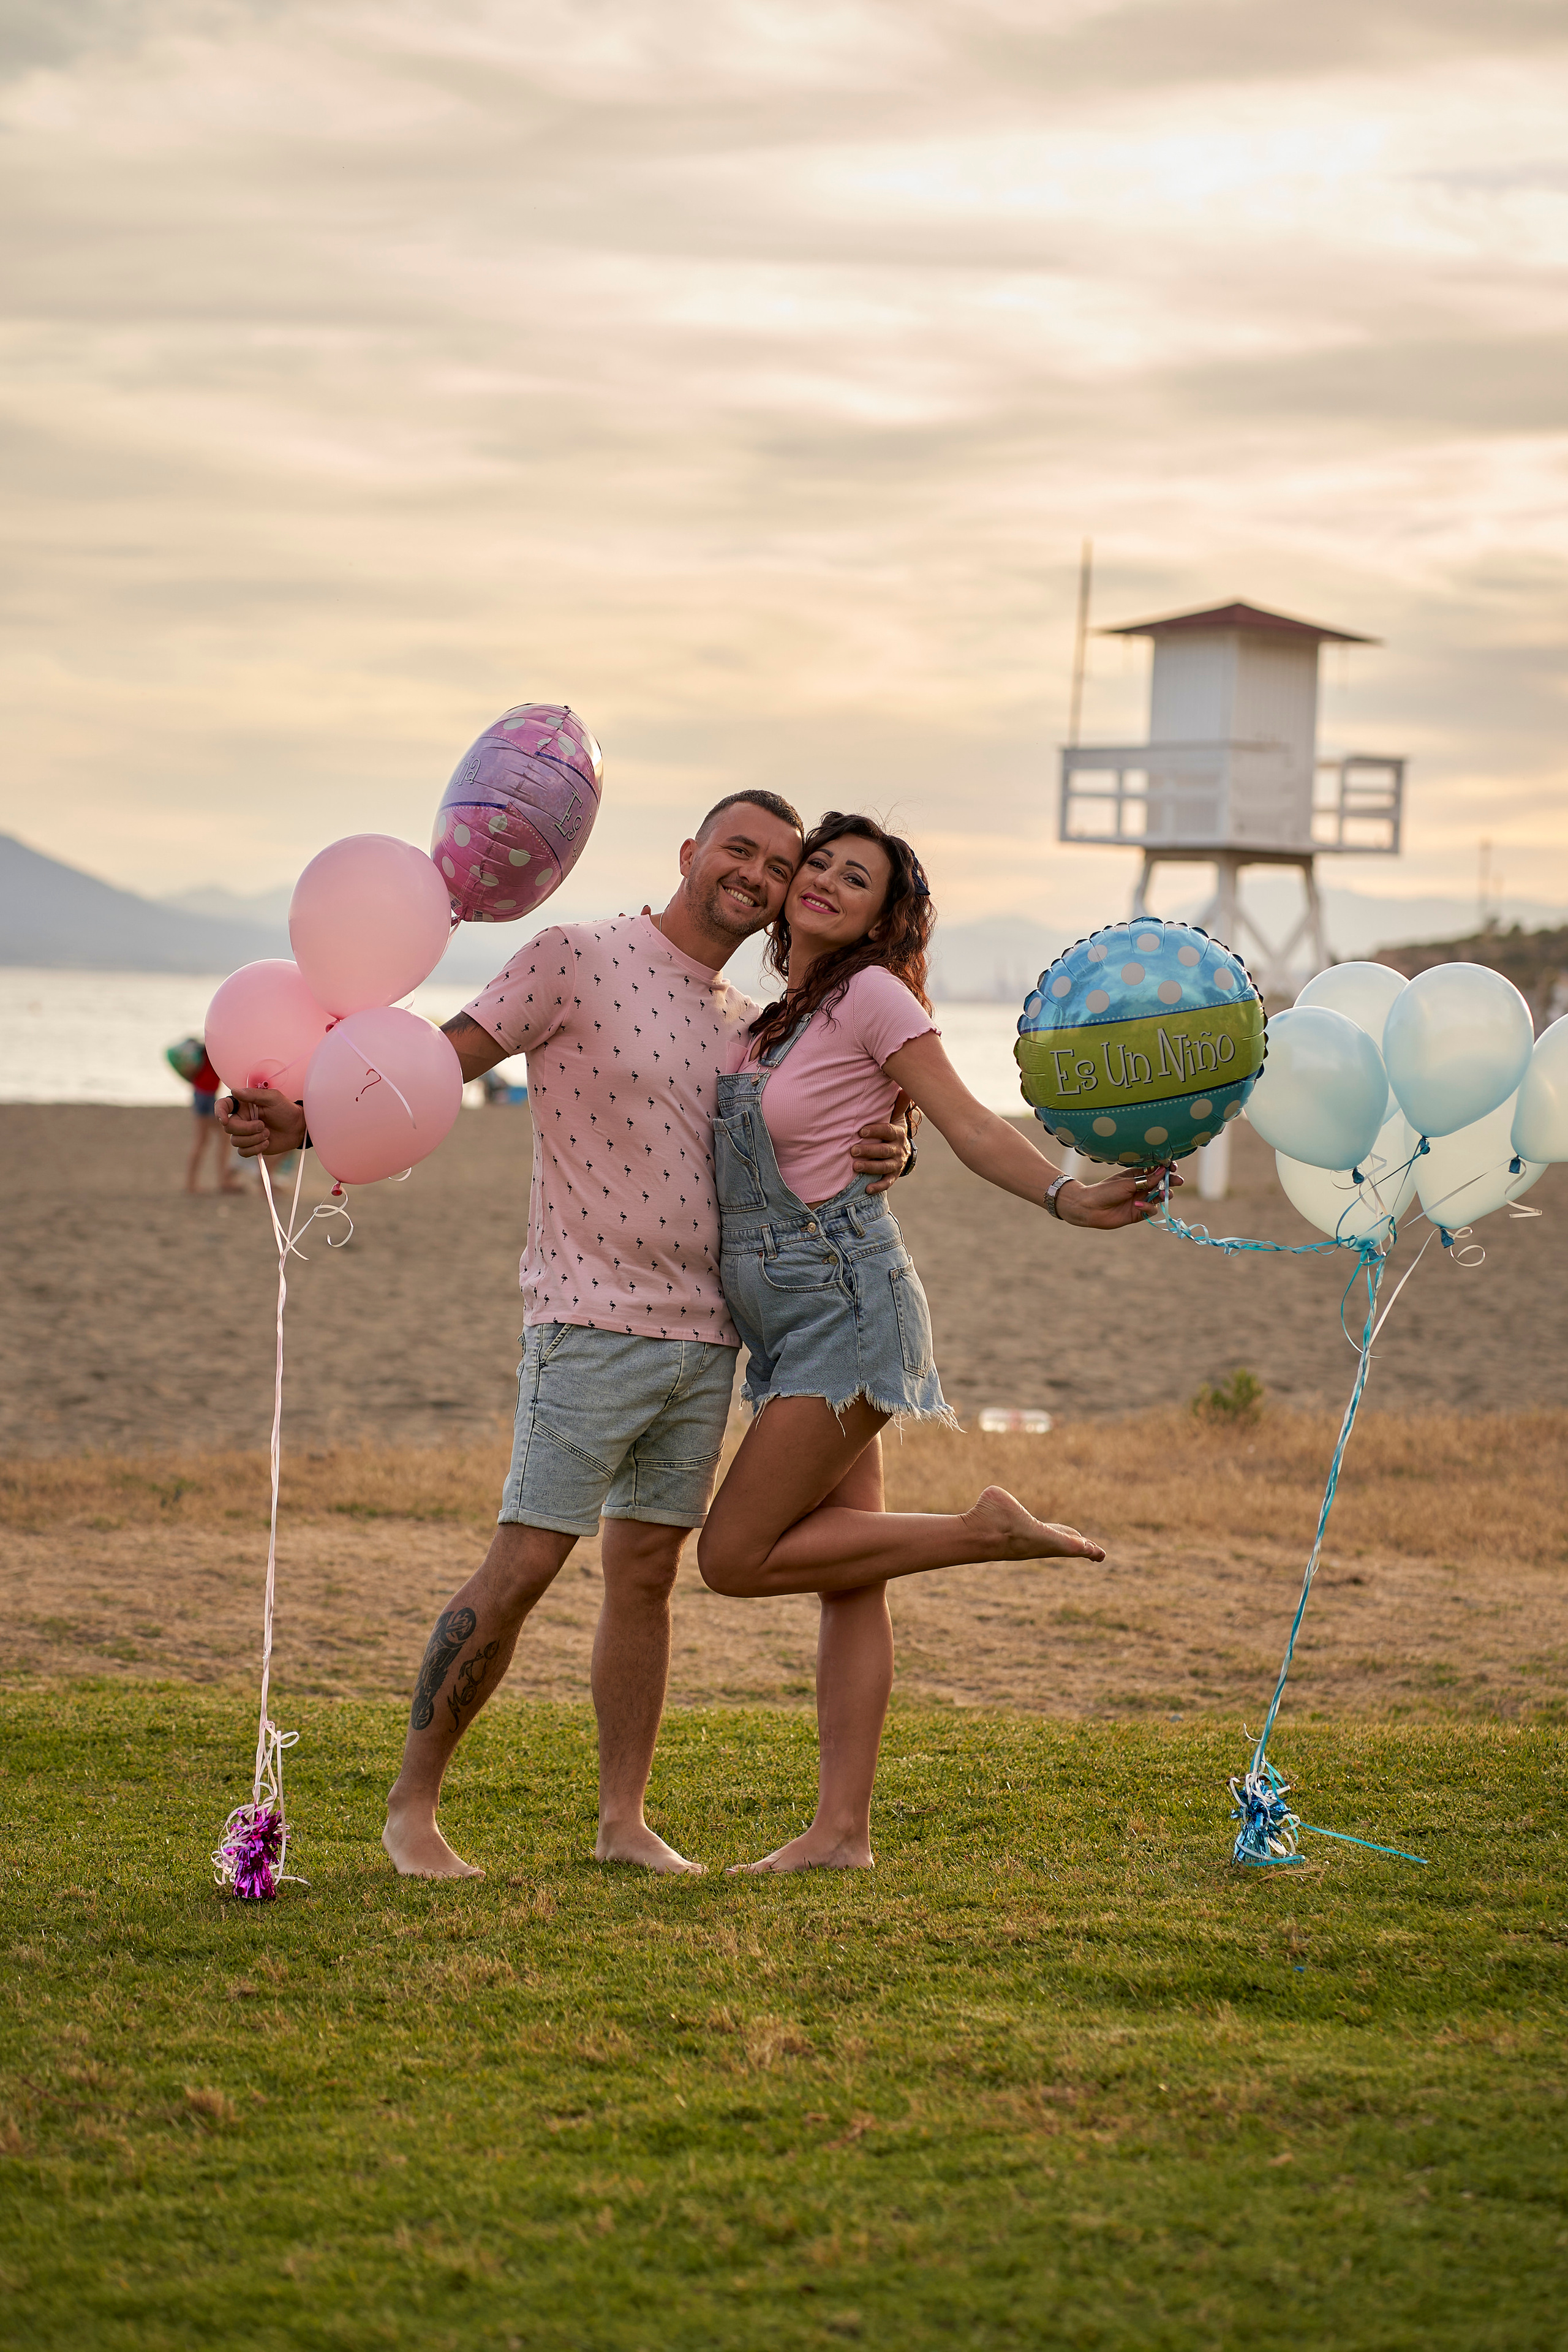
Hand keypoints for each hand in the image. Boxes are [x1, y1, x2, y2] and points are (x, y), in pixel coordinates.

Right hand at [218, 1086, 306, 1159]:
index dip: (219, 1112)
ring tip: (267, 1134)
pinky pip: (243, 1152)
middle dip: (246, 1129)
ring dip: (253, 1139)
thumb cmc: (286, 1110)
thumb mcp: (273, 1098)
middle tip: (262, 1126)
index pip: (222, 1106)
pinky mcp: (250, 1145)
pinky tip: (266, 1143)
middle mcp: (241, 1119)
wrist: (297, 1127)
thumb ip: (253, 1094)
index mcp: (243, 1105)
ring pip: (235, 1141)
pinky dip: (255, 1149)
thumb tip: (234, 1090)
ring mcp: (244, 1133)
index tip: (224, 1120)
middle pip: (229, 1128)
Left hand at [850, 1108, 912, 1195]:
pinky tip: (866, 1189)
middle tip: (852, 1150)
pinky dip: (877, 1186)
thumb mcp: (896, 1118)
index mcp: (898, 1134)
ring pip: (883, 1166)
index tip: (861, 1131)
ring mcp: (896, 1163)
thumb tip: (904, 1088)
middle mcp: (898, 1149)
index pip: (887, 1131)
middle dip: (868, 1151)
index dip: (875, 1131)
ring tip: (855, 1166)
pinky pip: (886, 1182)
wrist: (904, 1151)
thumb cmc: (893, 1131)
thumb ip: (897, 1106)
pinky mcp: (893, 1175)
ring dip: (869, 1167)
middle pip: (884, 1151)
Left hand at [1058, 1162, 1181, 1229]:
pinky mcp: (1138, 1213)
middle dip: (1171, 1181)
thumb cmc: (1105, 1191)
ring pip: (1160, 1196)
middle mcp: (1141, 1186)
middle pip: (1162, 1183)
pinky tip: (1138, 1204)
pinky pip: (1151, 1210)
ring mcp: (1141, 1199)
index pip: (1157, 1169)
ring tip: (1164, 1193)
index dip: (1166, 1168)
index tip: (1173, 1166)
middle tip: (1178, 1181)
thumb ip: (1147, 1179)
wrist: (1089, 1208)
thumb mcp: (1127, 1182)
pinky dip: (1148, 1207)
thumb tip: (1164, 1169)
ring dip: (1165, 1194)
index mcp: (1137, 1174)